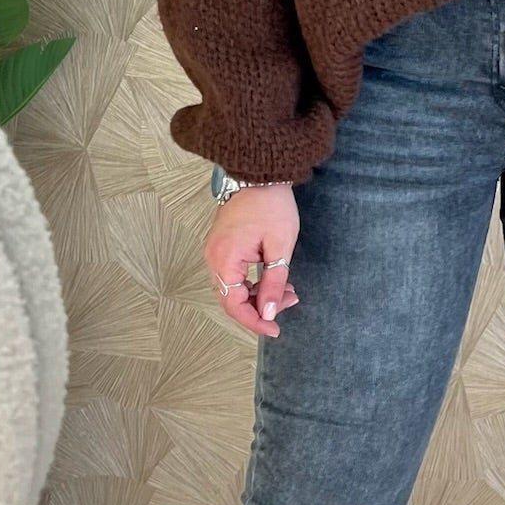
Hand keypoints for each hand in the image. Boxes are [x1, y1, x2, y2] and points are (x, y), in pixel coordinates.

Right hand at [205, 185, 300, 339]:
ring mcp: (215, 252)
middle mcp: (213, 258)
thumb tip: (270, 312)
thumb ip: (274, 282)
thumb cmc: (271, 205)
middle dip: (261, 307)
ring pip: (233, 288)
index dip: (254, 321)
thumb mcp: (280, 246)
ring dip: (258, 294)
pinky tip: (273, 278)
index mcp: (225, 259)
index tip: (274, 329)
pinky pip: (233, 275)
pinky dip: (252, 282)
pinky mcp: (221, 247)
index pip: (233, 304)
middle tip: (290, 300)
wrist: (259, 174)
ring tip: (287, 289)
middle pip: (232, 298)